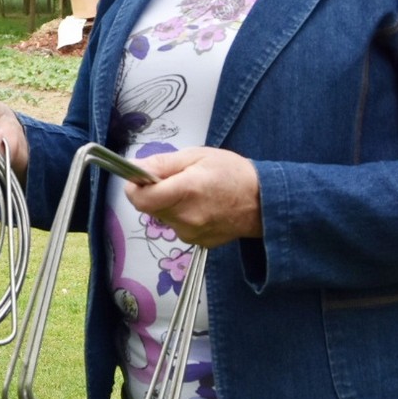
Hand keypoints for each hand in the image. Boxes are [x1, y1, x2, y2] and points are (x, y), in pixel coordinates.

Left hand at [126, 147, 261, 247]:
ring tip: (193, 192)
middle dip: (155, 193)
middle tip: (177, 179)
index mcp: (185, 191)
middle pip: (149, 207)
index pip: (140, 199)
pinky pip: (177, 227)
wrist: (263, 202)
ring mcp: (191, 233)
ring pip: (163, 217)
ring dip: (169, 204)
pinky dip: (182, 216)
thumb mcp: (197, 156)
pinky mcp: (197, 242)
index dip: (135, 187)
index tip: (142, 178)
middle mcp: (186, 217)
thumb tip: (134, 168)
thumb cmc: (232, 173)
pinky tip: (201, 206)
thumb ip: (162, 163)